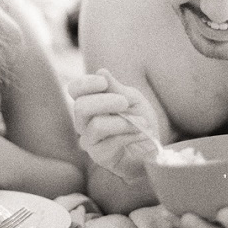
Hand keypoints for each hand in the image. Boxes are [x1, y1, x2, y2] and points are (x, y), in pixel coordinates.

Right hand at [67, 68, 159, 182]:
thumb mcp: (133, 100)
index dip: (85, 83)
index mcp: (90, 103)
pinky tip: (140, 135)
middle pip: (80, 107)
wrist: (153, 148)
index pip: (74, 90)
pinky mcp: (99, 156)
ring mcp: (89, 140)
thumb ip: (117, 88)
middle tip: (125, 102)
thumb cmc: (140, 121)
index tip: (103, 82)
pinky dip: (129, 135)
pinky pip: (109, 142)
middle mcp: (84, 121)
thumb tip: (101, 71)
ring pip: (96, 125)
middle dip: (106, 101)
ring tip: (141, 123)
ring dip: (123, 122)